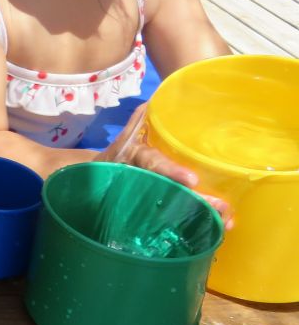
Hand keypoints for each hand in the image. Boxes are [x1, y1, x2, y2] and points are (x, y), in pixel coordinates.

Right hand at [98, 103, 233, 227]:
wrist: (98, 181)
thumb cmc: (119, 155)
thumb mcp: (126, 137)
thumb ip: (141, 120)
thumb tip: (157, 98)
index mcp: (136, 159)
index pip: (154, 164)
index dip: (171, 172)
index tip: (191, 180)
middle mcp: (143, 181)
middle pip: (170, 193)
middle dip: (196, 201)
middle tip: (221, 206)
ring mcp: (149, 199)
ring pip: (175, 210)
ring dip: (201, 215)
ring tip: (227, 219)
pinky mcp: (154, 212)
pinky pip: (176, 219)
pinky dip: (197, 224)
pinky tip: (220, 226)